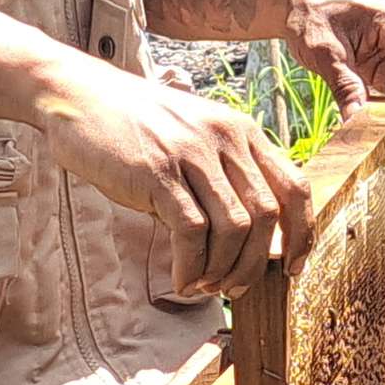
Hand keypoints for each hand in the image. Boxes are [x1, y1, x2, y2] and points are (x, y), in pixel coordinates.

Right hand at [33, 55, 313, 294]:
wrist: (81, 97)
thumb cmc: (139, 125)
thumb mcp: (196, 136)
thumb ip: (225, 174)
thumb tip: (252, 239)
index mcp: (243, 131)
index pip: (294, 185)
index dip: (302, 232)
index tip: (294, 267)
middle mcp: (225, 139)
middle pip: (266, 214)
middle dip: (255, 263)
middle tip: (236, 288)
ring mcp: (192, 154)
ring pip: (232, 228)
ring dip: (222, 269)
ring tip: (204, 285)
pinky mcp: (157, 172)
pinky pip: (191, 232)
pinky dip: (191, 266)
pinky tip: (182, 280)